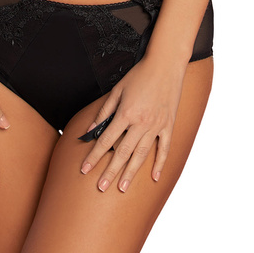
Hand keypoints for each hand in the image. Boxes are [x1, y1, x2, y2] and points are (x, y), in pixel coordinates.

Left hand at [78, 55, 186, 192]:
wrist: (165, 65)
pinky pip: (164, 149)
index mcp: (126, 113)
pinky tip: (154, 178)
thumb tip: (90, 130)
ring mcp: (156, 126)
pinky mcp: (168, 126)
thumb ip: (104, 111)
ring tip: (122, 187)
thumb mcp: (117, 90)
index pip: (105, 140)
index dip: (94, 156)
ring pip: (141, 155)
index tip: (85, 169)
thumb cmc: (139, 75)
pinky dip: (159, 164)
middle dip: (110, 171)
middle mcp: (141, 123)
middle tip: (101, 187)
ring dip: (131, 173)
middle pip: (122, 153)